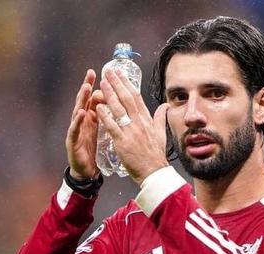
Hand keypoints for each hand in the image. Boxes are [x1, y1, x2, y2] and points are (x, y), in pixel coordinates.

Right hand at [65, 70, 104, 179]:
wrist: (88, 171)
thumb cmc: (96, 151)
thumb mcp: (106, 132)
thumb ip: (110, 118)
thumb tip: (122, 106)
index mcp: (93, 118)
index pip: (95, 99)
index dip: (100, 87)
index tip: (106, 74)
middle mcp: (83, 121)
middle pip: (85, 101)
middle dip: (87, 86)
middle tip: (91, 73)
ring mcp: (76, 130)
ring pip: (78, 111)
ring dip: (81, 99)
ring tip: (86, 87)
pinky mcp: (72, 141)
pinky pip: (75, 129)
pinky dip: (77, 121)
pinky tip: (81, 113)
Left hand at [96, 69, 169, 184]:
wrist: (154, 172)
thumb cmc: (156, 155)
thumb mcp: (161, 134)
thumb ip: (160, 118)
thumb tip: (165, 106)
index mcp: (147, 120)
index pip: (136, 97)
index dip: (127, 83)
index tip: (120, 73)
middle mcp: (139, 123)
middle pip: (126, 98)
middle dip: (117, 83)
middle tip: (108, 71)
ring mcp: (131, 131)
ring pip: (118, 109)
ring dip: (109, 94)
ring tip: (102, 83)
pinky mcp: (122, 142)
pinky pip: (112, 125)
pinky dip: (105, 115)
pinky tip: (98, 106)